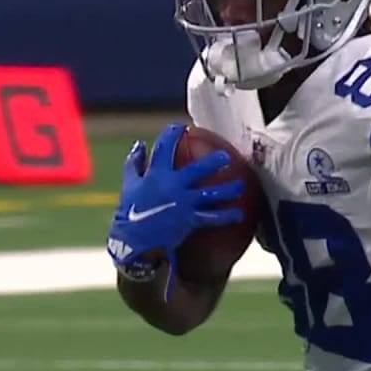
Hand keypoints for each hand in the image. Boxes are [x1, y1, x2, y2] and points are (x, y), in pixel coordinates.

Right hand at [107, 123, 243, 298]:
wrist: (134, 243)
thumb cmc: (129, 212)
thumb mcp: (129, 185)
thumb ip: (134, 164)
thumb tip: (140, 145)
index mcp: (156, 175)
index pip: (165, 148)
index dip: (173, 134)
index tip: (181, 127)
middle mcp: (172, 186)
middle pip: (197, 169)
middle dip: (213, 161)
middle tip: (226, 156)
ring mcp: (183, 204)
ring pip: (211, 193)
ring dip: (229, 189)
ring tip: (240, 185)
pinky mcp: (190, 220)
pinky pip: (213, 218)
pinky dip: (227, 216)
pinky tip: (239, 214)